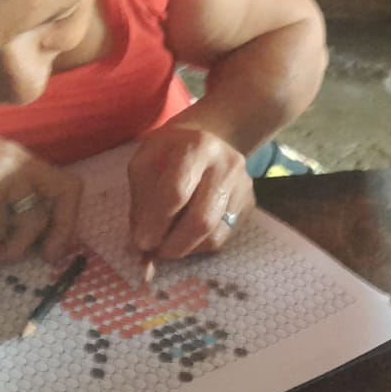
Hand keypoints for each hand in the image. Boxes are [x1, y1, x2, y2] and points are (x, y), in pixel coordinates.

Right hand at [0, 121, 82, 267]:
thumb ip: (2, 191)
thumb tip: (21, 229)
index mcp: (18, 157)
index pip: (66, 182)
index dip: (68, 216)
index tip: (56, 243)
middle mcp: (16, 162)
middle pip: (63, 195)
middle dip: (59, 232)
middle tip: (45, 258)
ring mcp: (1, 175)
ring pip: (31, 222)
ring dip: (9, 249)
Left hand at [127, 124, 253, 261]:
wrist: (206, 138)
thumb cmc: (168, 153)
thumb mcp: (144, 164)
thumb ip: (140, 202)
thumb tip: (142, 245)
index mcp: (197, 147)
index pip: (176, 192)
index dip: (156, 222)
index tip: (141, 242)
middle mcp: (227, 165)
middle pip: (202, 219)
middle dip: (174, 245)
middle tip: (155, 253)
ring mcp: (243, 186)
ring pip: (215, 235)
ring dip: (186, 248)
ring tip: (168, 245)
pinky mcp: (250, 204)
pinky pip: (224, 237)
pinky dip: (200, 245)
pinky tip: (186, 237)